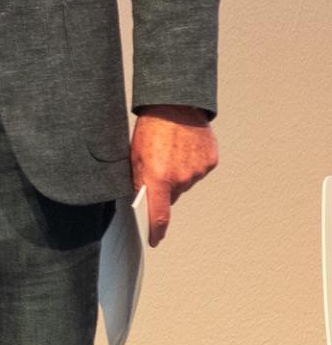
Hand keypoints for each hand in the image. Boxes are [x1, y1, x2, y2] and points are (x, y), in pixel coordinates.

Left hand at [131, 104, 217, 246]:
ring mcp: (198, 171)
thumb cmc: (151, 128)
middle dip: (164, 188)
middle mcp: (181, 179)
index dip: (156, 230)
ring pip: (185, 183)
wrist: (176, 105)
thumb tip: (140, 199)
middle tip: (158, 167)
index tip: (153, 240)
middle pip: (172, 196)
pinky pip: (198, 171)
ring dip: (178, 174)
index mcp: (158, 178)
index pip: (159, 215)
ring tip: (170, 153)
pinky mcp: (210, 162)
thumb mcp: (135, 154)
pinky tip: (183, 149)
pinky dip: (190, 165)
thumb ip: (138, 179)